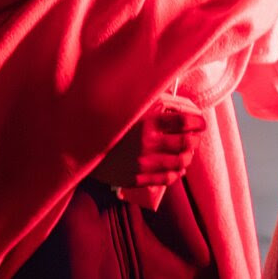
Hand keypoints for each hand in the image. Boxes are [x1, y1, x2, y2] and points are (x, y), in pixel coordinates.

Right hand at [91, 105, 205, 189]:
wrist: (77, 144)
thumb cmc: (102, 120)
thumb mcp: (125, 106)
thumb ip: (147, 102)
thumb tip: (171, 99)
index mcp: (145, 123)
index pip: (184, 124)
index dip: (197, 122)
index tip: (200, 122)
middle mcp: (147, 144)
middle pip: (186, 145)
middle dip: (194, 140)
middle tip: (193, 136)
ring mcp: (143, 164)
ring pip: (180, 163)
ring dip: (187, 156)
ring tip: (184, 151)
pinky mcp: (137, 178)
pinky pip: (167, 179)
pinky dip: (176, 172)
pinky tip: (174, 166)